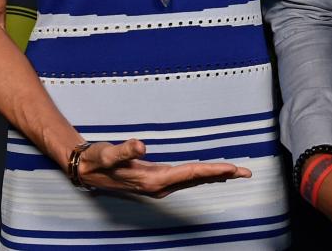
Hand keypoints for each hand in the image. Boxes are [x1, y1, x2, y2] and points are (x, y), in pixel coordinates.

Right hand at [75, 139, 250, 197]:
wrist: (85, 169)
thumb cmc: (97, 160)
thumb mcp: (107, 154)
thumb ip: (124, 150)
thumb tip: (141, 145)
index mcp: (152, 180)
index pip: (189, 174)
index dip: (212, 170)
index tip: (232, 169)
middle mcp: (159, 185)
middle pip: (196, 179)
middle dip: (221, 175)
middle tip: (246, 173)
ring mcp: (159, 184)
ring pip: (193, 180)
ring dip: (214, 175)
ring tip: (235, 172)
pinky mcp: (157, 179)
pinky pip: (186, 178)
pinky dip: (202, 174)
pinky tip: (210, 173)